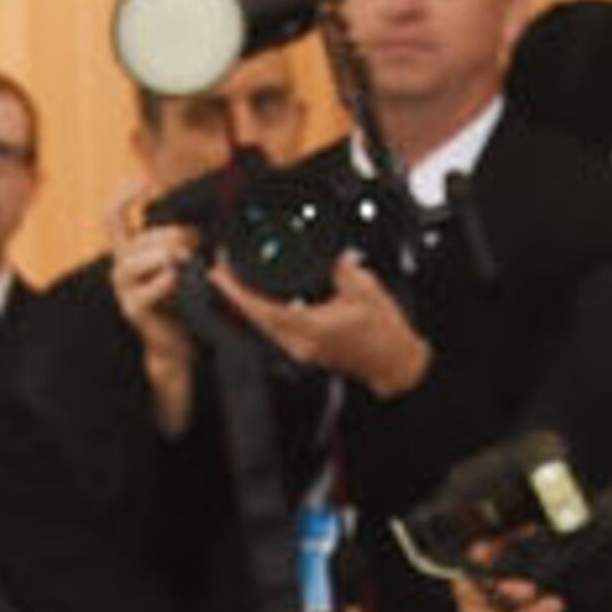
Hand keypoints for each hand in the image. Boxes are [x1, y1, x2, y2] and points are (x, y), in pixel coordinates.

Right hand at [105, 210, 201, 434]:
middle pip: (143, 236)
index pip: (113, 216)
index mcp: (129, 252)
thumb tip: (196, 228)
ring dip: (170, 254)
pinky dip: (169, 280)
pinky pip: (153, 285)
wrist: (177, 343)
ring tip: (189, 263)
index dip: (124, 195)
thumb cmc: (181, 299)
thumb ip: (181, 241)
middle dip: (175, 235)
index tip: (143, 182)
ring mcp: (124, 289)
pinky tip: (180, 282)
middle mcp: (121, 267)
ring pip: (142, 257)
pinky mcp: (134, 308)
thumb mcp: (180, 263)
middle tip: (198, 245)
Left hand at [209, 246, 428, 395]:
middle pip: (254, 319)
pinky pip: (273, 328)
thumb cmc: (383, 332)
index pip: (264, 310)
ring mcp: (299, 350)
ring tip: (232, 280)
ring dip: (245, 303)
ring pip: (261, 325)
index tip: (221, 274)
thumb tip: (325, 251)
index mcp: (312, 329)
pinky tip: (256, 298)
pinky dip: (261, 311)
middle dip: (233, 294)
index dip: (238, 292)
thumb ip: (340, 267)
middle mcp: (299, 344)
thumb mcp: (366, 289)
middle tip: (220, 270)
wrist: (392, 360)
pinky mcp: (302, 349)